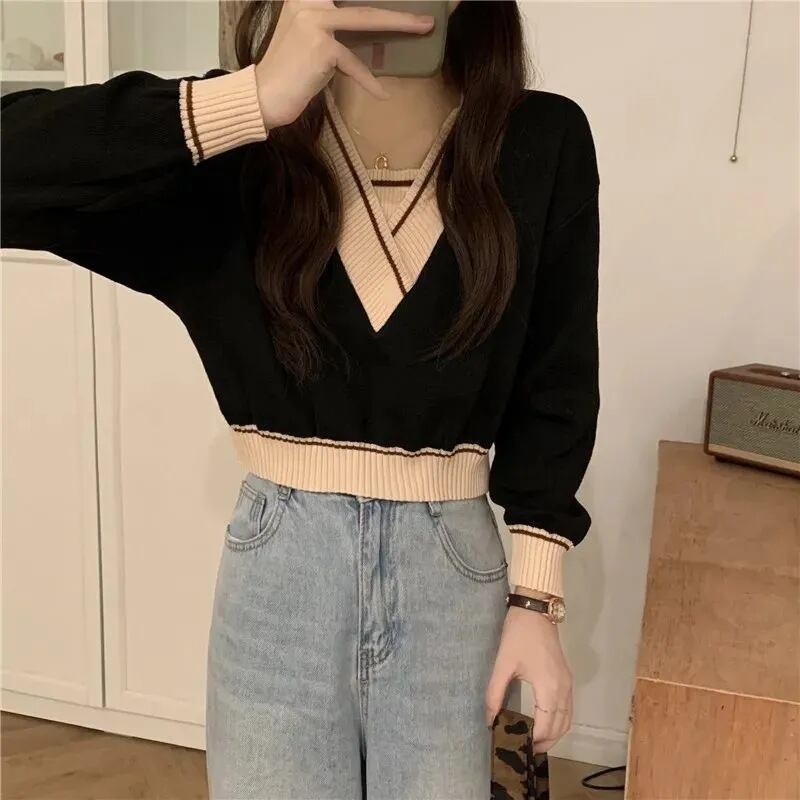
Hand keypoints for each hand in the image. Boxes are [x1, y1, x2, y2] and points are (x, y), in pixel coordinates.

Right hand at [253, 0, 434, 128]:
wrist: (264, 96)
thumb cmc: (290, 71)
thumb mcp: (309, 37)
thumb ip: (332, 24)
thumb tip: (368, 22)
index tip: (400, 1)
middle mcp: (308, 1)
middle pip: (360, 0)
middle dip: (393, 6)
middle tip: (422, 9)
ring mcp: (315, 21)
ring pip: (366, 19)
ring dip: (400, 24)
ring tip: (423, 27)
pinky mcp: (322, 47)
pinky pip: (354, 63)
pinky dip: (368, 81)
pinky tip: (382, 95)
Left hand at [485, 592, 572, 752]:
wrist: (536, 611)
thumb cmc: (519, 635)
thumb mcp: (503, 664)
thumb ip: (495, 693)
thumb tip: (489, 719)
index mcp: (549, 688)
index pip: (546, 725)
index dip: (535, 740)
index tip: (522, 749)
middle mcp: (563, 689)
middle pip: (561, 726)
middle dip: (547, 742)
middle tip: (528, 751)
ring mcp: (568, 683)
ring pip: (567, 718)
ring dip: (555, 733)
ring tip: (536, 741)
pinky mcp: (567, 677)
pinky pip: (568, 708)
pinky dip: (560, 721)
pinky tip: (545, 722)